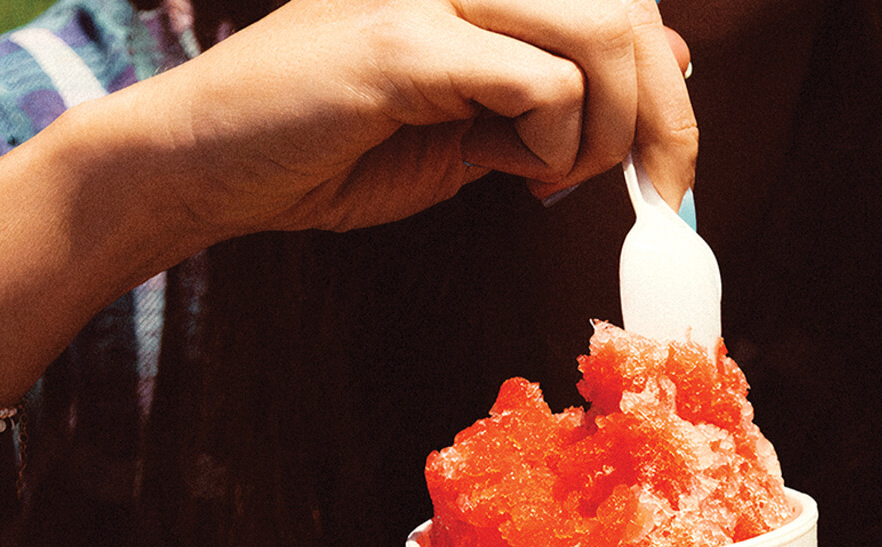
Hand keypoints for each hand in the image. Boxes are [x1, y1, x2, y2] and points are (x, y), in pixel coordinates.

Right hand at [135, 0, 696, 242]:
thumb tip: (656, 75)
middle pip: (628, 6)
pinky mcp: (406, 44)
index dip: (665, 82)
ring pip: (603, 30)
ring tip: (559, 179)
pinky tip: (520, 175)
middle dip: (664, 117)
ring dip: (608, 131)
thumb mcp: (469, 124)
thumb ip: (549, 97)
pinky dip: (554, 146)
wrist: (213, 165)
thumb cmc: (331, 146)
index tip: (668, 168)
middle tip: (653, 193)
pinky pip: (541, 85)